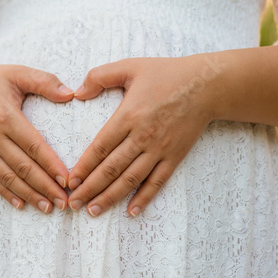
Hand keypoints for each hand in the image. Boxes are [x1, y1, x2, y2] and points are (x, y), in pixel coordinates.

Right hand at [0, 62, 74, 212]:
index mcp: (5, 116)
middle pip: (23, 167)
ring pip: (8, 178)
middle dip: (45, 187)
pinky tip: (21, 204)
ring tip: (48, 207)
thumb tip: (71, 94)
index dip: (51, 165)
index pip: (33, 146)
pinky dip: (6, 193)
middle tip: (65, 202)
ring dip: (29, 195)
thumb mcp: (16, 73)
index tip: (68, 180)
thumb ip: (44, 81)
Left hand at [66, 55, 222, 216]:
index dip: (84, 166)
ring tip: (93, 211)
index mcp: (128, 116)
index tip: (69, 181)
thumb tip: (77, 93)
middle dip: (90, 188)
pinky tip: (131, 211)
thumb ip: (99, 76)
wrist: (207, 85)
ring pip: (131, 179)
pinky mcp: (175, 157)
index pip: (100, 147)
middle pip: (112, 169)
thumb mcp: (130, 67)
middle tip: (73, 203)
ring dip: (110, 197)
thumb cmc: (167, 74)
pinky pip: (157, 182)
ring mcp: (160, 149)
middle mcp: (143, 136)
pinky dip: (144, 198)